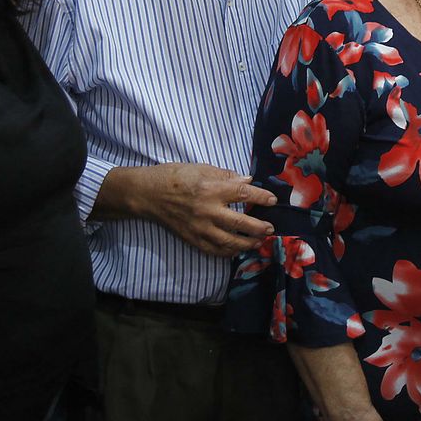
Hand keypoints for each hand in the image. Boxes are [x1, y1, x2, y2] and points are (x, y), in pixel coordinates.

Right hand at [123, 163, 276, 256]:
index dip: (261, 198)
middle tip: (270, 228)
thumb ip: (226, 176)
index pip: (243, 194)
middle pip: (241, 223)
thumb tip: (247, 181)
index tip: (272, 200)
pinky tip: (238, 249)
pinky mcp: (192, 239)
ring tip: (259, 241)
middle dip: (259, 227)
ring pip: (230, 242)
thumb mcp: (201, 168)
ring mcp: (200, 228)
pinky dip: (229, 252)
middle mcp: (207, 211)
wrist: (148, 194)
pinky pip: (214, 250)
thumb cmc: (175, 176)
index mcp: (211, 189)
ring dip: (248, 243)